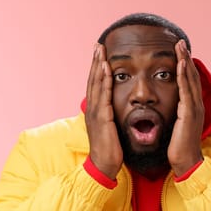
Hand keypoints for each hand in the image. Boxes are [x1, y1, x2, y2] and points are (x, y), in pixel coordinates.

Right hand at [85, 44, 122, 179]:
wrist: (105, 166)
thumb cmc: (111, 150)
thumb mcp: (112, 129)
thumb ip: (113, 117)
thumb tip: (117, 110)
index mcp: (97, 111)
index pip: (97, 85)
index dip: (98, 69)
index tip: (101, 53)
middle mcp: (93, 109)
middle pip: (93, 80)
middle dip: (95, 62)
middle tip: (98, 45)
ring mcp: (96, 113)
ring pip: (96, 85)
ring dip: (98, 67)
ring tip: (100, 51)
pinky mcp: (101, 119)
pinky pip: (103, 96)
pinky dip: (104, 82)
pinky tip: (106, 70)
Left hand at [169, 39, 204, 176]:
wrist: (185, 163)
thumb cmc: (178, 148)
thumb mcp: (175, 126)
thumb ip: (174, 115)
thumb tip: (166, 109)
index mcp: (191, 108)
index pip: (189, 82)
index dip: (185, 65)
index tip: (179, 52)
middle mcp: (195, 105)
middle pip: (192, 76)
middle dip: (186, 58)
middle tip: (180, 42)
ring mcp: (194, 108)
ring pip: (191, 80)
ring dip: (186, 61)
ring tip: (180, 46)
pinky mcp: (189, 113)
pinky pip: (187, 90)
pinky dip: (184, 76)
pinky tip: (181, 64)